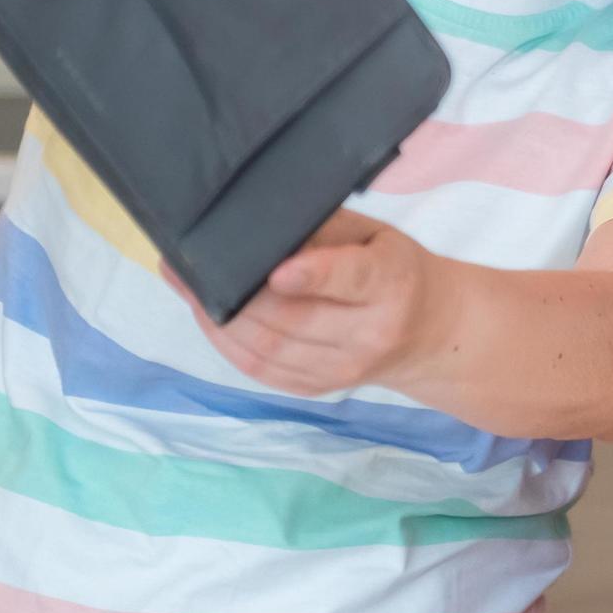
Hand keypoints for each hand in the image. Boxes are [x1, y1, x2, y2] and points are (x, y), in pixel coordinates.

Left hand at [165, 211, 455, 396]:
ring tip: (184, 286)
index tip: (276, 271)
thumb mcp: (375, 235)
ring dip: (220, 320)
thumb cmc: (393, 267)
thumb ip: (324, 230)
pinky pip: (262, 371)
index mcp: (391, 282)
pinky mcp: (320, 389)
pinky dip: (227, 344)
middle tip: (188, 266)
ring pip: (270, 350)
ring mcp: (344, 369)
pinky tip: (207, 316)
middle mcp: (371, 333)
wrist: (428, 331)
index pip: (352, 279)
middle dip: (237, 296)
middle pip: (295, 321)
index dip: (313, 276)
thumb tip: (256, 223)